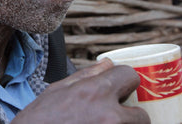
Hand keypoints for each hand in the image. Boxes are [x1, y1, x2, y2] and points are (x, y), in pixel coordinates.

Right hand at [12, 58, 149, 123]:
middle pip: (142, 115)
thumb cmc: (40, 118)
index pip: (130, 76)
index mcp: (95, 92)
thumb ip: (87, 74)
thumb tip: (107, 63)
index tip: (122, 88)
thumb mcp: (59, 88)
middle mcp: (109, 116)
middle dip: (130, 115)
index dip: (126, 81)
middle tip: (114, 116)